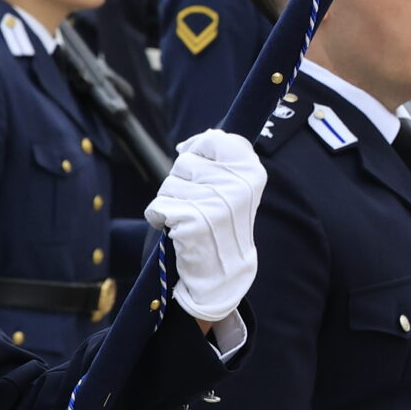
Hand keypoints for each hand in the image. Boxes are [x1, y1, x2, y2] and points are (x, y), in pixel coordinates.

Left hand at [147, 131, 265, 324]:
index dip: (197, 150)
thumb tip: (185, 145)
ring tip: (189, 217)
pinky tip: (175, 228)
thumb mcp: (236, 187)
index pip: (214, 139)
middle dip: (181, 182)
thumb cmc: (223, 224)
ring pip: (168, 184)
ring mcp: (217, 203)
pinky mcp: (193, 221)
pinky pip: (157, 206)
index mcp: (252, 171)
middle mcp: (238, 185)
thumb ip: (220, 159)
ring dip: (170, 201)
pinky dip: (159, 217)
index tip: (200, 168)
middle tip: (197, 203)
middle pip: (184, 162)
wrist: (223, 271)